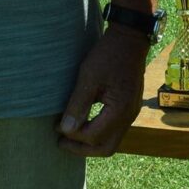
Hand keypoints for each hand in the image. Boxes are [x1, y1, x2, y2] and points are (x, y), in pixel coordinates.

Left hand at [57, 27, 147, 157]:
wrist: (130, 39)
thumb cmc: (108, 55)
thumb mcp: (88, 77)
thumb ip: (78, 105)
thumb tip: (66, 130)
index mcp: (120, 109)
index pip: (94, 137)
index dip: (73, 137)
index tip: (57, 127)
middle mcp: (129, 116)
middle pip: (106, 148)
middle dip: (82, 149)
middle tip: (61, 142)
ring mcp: (132, 113)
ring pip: (111, 141)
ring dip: (90, 141)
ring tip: (70, 134)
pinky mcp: (130, 107)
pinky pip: (115, 130)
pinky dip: (98, 132)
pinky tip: (84, 123)